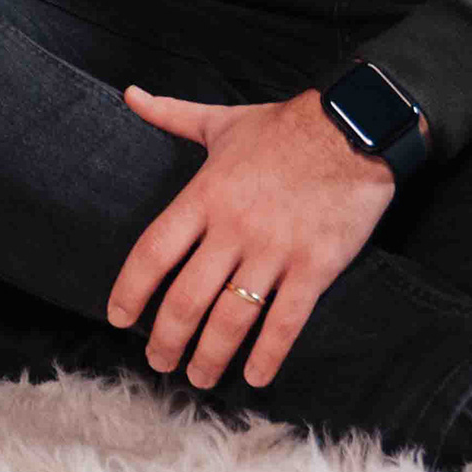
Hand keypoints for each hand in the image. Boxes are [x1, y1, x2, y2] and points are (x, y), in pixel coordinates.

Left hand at [105, 89, 398, 392]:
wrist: (353, 128)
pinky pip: (285, 321)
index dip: (131, 291)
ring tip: (198, 376)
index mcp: (204, 196)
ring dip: (210, 355)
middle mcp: (233, 229)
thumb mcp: (221, 121)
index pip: (153, 253)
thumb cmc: (283, 127)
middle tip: (157, 361)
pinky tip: (255, 377)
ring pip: (231, 318)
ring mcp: (274, 251)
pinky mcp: (314, 267)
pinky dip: (268, 354)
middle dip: (166, 338)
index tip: (118, 318)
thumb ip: (171, 115)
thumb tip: (130, 95)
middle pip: (186, 298)